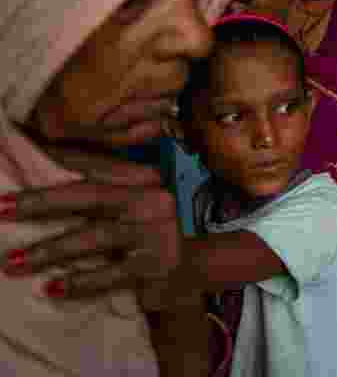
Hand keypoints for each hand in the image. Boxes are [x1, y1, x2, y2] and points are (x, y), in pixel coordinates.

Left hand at [1, 145, 180, 299]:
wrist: (205, 259)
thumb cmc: (161, 226)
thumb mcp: (140, 198)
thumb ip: (105, 187)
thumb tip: (51, 162)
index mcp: (142, 177)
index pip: (93, 165)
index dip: (53, 164)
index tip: (17, 164)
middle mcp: (150, 198)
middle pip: (88, 197)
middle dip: (40, 203)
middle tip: (0, 209)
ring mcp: (155, 231)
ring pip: (95, 237)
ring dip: (49, 250)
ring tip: (12, 261)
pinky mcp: (156, 264)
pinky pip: (111, 273)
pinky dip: (80, 281)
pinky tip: (53, 287)